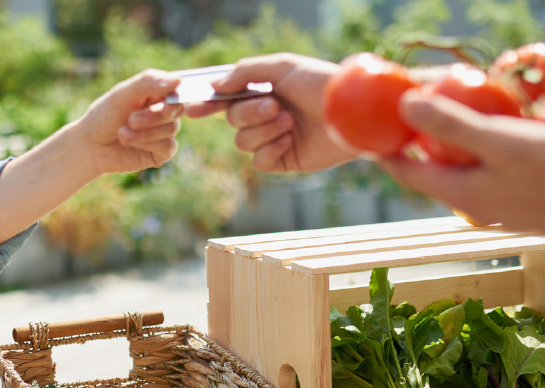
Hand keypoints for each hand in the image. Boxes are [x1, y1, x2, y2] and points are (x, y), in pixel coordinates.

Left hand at [74, 69, 184, 174]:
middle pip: (176, 109)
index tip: (165, 102)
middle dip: (153, 116)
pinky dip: (147, 144)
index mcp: (156, 93)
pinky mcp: (162, 152)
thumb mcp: (122, 94)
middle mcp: (163, 111)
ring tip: (122, 133)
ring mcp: (164, 132)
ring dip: (144, 132)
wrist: (90, 147)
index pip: (177, 88)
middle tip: (131, 120)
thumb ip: (148, 83)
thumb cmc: (105, 116)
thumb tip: (178, 80)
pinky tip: (129, 142)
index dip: (174, 95)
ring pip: (171, 128)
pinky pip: (168, 147)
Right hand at [185, 53, 354, 172]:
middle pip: (233, 121)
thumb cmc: (321, 84)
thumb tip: (215, 87)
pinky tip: (290, 140)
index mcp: (264, 91)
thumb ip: (245, 72)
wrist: (352, 113)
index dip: (208, 104)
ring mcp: (276, 138)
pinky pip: (260, 162)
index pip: (227, 99)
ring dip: (264, 131)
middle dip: (250, 113)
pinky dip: (271, 150)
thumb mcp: (283, 67)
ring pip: (243, 142)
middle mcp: (267, 115)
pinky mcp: (286, 160)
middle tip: (275, 106)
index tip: (192, 108)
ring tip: (290, 122)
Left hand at [377, 90, 544, 236]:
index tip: (367, 130)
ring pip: (461, 175)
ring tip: (447, 122)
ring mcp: (500, 208)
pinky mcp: (524, 205)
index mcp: (458, 192)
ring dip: (450, 151)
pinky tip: (496, 137)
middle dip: (415, 148)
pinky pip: (489, 176)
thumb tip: (405, 106)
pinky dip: (481, 157)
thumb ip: (450, 125)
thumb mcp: (497, 139)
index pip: (405, 171)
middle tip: (405, 120)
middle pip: (430, 174)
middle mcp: (474, 206)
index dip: (383, 150)